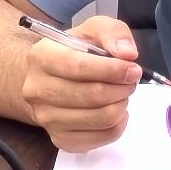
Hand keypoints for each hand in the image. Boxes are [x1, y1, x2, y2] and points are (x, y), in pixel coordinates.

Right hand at [21, 15, 140, 152]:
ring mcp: (46, 118)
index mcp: (42, 57)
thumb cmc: (76, 52)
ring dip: (122, 104)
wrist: (49, 80)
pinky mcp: (59, 139)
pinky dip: (119, 124)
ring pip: (101, 118)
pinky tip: (114, 109)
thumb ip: (113, 32)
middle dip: (122, 88)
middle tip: (130, 81)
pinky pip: (102, 138)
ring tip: (121, 93)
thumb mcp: (94, 29)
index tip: (134, 69)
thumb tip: (128, 54)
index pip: (80, 67)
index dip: (113, 69)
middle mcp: (36, 90)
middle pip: (93, 95)